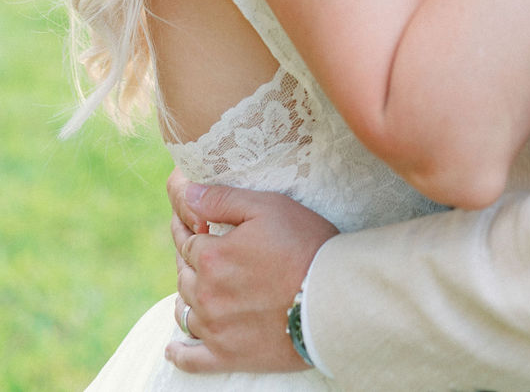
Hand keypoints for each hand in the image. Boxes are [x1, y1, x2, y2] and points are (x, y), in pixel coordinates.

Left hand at [165, 169, 337, 373]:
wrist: (332, 298)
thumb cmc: (304, 245)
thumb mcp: (268, 207)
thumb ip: (223, 199)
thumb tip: (188, 194)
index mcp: (212, 257)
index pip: (187, 242)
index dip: (188, 231)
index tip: (190, 225)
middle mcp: (206, 294)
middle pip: (183, 275)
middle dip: (187, 261)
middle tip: (196, 253)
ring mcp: (215, 328)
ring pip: (185, 311)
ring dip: (186, 297)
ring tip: (192, 288)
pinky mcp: (228, 356)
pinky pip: (191, 360)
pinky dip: (179, 354)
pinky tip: (173, 349)